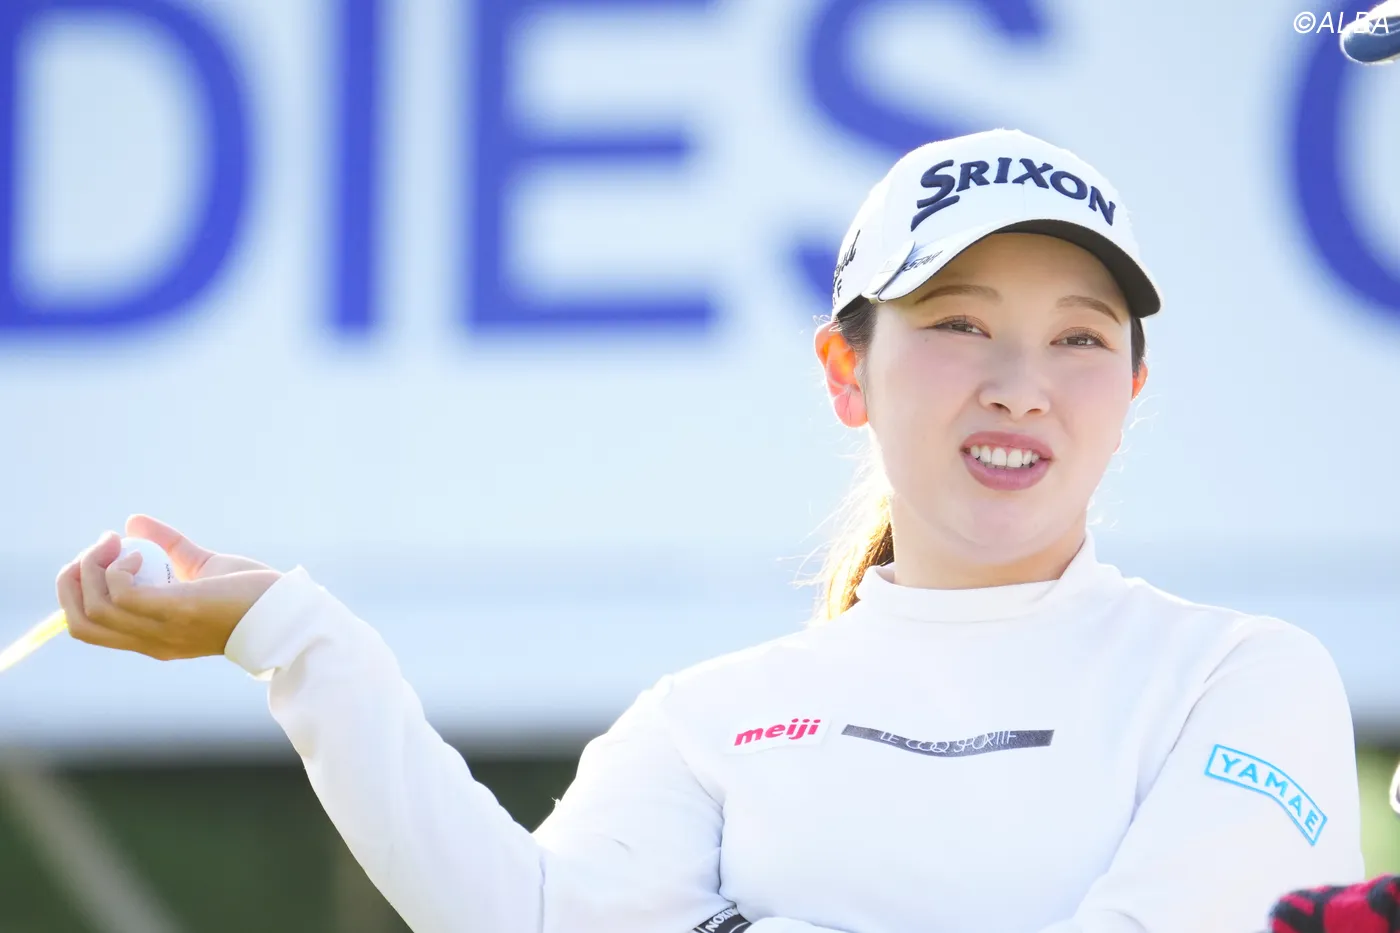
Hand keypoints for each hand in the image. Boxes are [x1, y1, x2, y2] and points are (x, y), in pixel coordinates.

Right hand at [55, 515, 282, 660]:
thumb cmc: (251, 593)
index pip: (88, 627)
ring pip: (93, 609)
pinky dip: (118, 570)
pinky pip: (123, 595)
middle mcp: (150, 641)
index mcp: (151, 637)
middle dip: (72, 580)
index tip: (96, 555)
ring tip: (115, 541)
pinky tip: (136, 553)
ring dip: (92, 568)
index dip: (75, 591)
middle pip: (79, 623)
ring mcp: (161, 629)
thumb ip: (170, 547)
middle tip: (98, 546)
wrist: (287, 610)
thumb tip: (133, 521)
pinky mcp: (177, 611)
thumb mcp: (202, 567)